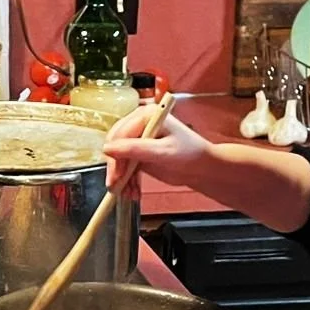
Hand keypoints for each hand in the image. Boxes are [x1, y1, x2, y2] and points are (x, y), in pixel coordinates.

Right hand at [102, 109, 216, 195]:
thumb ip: (135, 149)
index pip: (121, 134)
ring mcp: (138, 139)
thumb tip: (107, 149)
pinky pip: (125, 167)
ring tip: (130, 193)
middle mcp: (139, 124)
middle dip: (117, 168)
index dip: (115, 155)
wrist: (202, 167)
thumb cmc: (189, 154)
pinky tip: (133, 191)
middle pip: (116, 145)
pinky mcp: (138, 153)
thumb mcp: (162, 152)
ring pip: (119, 159)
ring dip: (122, 178)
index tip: (116, 175)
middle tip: (117, 186)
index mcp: (145, 115)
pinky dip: (127, 180)